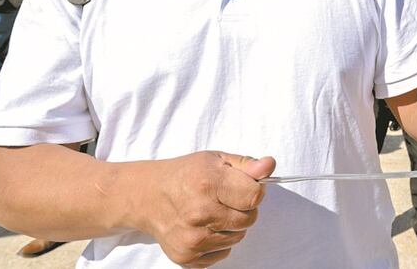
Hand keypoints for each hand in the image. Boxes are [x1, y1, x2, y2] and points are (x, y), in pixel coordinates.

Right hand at [126, 152, 274, 266]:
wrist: (148, 197)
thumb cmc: (185, 175)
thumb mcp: (216, 160)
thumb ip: (246, 165)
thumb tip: (269, 166)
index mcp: (208, 184)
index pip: (254, 196)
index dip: (254, 190)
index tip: (243, 186)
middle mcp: (199, 213)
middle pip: (249, 219)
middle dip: (243, 208)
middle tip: (225, 198)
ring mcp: (193, 239)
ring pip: (238, 237)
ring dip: (232, 226)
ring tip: (213, 211)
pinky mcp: (188, 257)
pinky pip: (223, 253)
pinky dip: (218, 241)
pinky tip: (203, 226)